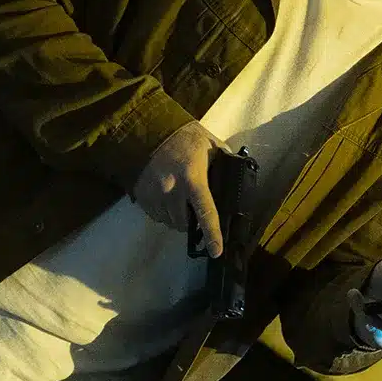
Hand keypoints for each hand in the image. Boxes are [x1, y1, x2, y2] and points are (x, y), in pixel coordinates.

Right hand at [132, 121, 225, 256]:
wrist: (147, 129)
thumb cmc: (183, 137)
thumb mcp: (210, 144)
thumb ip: (225, 160)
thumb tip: (240, 173)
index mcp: (193, 178)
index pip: (205, 211)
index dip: (212, 234)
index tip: (216, 251)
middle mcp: (172, 190)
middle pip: (185, 223)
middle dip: (193, 223)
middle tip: (196, 210)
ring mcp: (154, 195)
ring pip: (170, 222)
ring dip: (178, 218)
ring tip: (181, 202)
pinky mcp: (142, 196)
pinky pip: (156, 216)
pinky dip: (164, 213)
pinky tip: (168, 199)